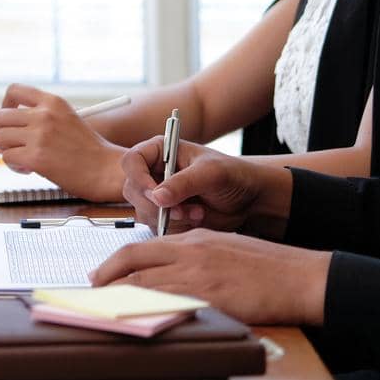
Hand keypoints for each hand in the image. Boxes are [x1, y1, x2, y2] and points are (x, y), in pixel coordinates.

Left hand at [0, 84, 126, 201]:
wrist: (107, 170)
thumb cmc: (89, 149)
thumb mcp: (67, 119)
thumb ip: (42, 116)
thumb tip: (10, 121)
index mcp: (53, 102)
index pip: (14, 90)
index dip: (6, 104)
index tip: (10, 118)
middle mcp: (44, 115)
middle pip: (0, 117)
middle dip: (4, 132)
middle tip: (17, 145)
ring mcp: (40, 136)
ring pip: (0, 138)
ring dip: (8, 150)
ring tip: (24, 158)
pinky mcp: (36, 158)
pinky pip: (7, 158)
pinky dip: (14, 166)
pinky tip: (29, 169)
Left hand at [91, 228, 329, 326]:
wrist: (300, 276)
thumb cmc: (268, 266)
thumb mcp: (225, 247)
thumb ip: (196, 254)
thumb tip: (173, 269)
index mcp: (193, 238)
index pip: (141, 246)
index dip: (114, 261)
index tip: (101, 273)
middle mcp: (190, 252)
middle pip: (134, 262)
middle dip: (107, 277)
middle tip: (93, 291)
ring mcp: (200, 275)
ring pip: (147, 284)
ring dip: (122, 297)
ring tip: (107, 308)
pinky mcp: (212, 297)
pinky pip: (171, 304)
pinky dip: (151, 311)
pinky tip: (140, 320)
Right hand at [119, 137, 292, 237]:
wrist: (248, 198)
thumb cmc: (232, 175)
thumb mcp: (210, 173)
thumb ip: (183, 183)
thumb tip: (157, 196)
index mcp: (160, 151)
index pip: (132, 162)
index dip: (139, 179)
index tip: (157, 195)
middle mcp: (154, 172)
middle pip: (133, 191)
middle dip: (156, 205)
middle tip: (181, 210)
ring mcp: (158, 195)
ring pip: (144, 212)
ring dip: (171, 218)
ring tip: (198, 212)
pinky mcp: (165, 215)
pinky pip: (157, 227)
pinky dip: (177, 228)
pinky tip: (198, 218)